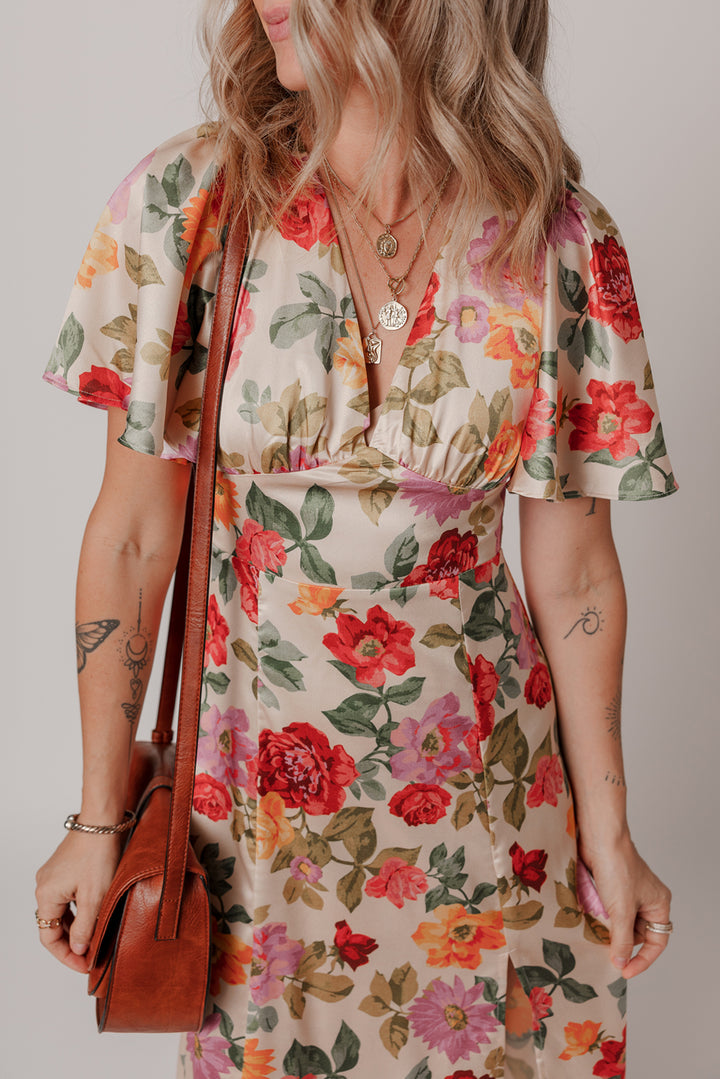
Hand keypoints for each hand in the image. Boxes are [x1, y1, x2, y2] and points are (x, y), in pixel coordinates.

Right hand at [35, 831, 122, 972]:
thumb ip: (85, 927)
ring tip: (95, 938)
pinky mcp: (64, 868)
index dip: (67, 955)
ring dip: (76, 927)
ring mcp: (53, 876)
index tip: (85, 965)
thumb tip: (79, 949)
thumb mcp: (94, 896)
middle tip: (92, 955)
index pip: (49, 938)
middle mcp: (44, 886)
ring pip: (61, 912)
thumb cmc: (98, 854)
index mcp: (46, 895)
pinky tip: (94, 915)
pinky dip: (78, 910)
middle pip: (53, 925)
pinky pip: (67, 897)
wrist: (102, 820)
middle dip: (72, 943)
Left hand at [579, 833, 671, 978]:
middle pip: (636, 934)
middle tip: (606, 956)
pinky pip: (608, 912)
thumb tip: (620, 963)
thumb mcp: (621, 910)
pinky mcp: (610, 887)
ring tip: (596, 939)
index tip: (624, 971)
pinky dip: (600, 920)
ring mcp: (627, 893)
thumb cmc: (616, 867)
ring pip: (620, 924)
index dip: (642, 959)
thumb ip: (621, 940)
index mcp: (658, 904)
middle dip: (621, 944)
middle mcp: (646, 899)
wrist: (598, 838)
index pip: (656, 942)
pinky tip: (589, 925)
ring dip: (608, 932)